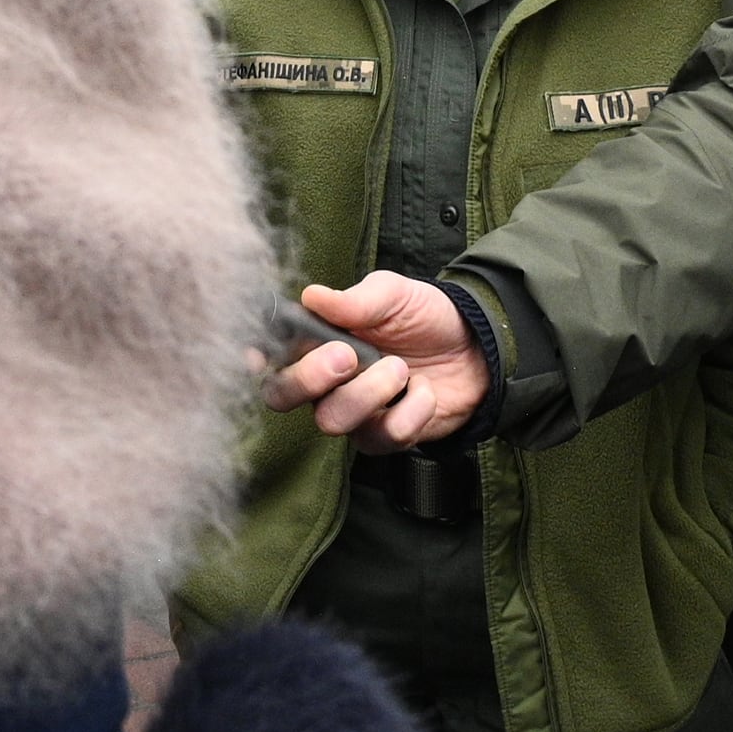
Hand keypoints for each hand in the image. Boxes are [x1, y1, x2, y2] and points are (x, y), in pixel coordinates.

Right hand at [259, 273, 485, 449]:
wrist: (477, 348)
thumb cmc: (426, 316)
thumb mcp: (394, 294)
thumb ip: (354, 300)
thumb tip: (312, 296)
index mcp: (316, 341)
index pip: (269, 355)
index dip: (254, 359)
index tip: (257, 357)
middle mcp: (325, 381)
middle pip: (282, 396)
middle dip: (309, 378)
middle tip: (346, 355)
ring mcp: (352, 412)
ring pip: (331, 420)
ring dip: (369, 392)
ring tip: (402, 368)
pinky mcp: (384, 437)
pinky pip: (381, 436)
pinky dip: (410, 411)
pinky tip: (425, 391)